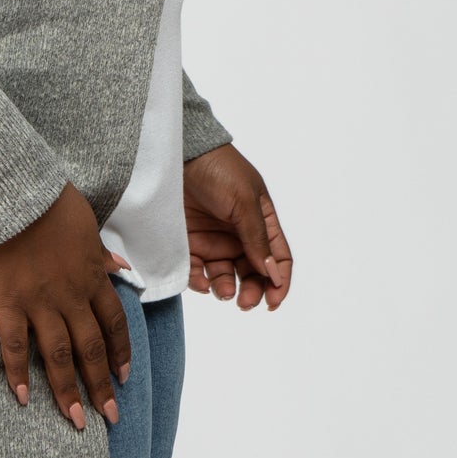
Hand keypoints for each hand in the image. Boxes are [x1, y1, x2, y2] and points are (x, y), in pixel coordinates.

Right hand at [0, 183, 133, 428]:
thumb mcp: (87, 224)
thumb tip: (121, 268)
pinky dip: (18, 373)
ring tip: (75, 420)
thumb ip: (101, 253)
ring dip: (68, 390)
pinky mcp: (8, 303)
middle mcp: (70, 297)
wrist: (12, 194)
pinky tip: (22, 397)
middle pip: (91, 349)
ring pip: (58, 355)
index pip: (113, 324)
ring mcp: (39, 303)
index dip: (120, 353)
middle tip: (109, 416)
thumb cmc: (49, 202)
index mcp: (91, 277)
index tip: (124, 378)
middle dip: (101, 385)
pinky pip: (14, 345)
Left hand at [182, 144, 291, 309]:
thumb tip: (273, 274)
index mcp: (262, 222)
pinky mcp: (188, 242)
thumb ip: (257, 238)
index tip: (272, 302)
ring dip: (226, 289)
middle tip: (245, 303)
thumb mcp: (244, 201)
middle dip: (252, 291)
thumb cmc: (218, 170)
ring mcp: (213, 239)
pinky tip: (201, 283)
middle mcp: (239, 234)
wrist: (177, 153)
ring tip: (222, 293)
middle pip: (253, 273)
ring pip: (225, 276)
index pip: (278, 258)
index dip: (279, 282)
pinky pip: (196, 270)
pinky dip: (199, 281)